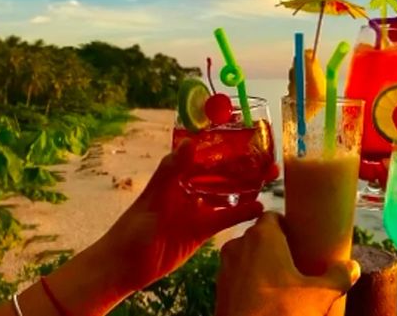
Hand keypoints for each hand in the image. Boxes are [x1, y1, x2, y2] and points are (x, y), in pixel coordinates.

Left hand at [100, 140, 268, 292]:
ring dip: (247, 185)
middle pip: (220, 171)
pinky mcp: (202, 230)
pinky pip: (226, 217)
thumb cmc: (133, 226)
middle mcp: (189, 187)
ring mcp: (197, 208)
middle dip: (243, 163)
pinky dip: (242, 213)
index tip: (245, 130)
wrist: (126, 266)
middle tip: (267, 156)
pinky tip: (260, 208)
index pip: (203, 152)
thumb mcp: (154, 196)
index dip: (223, 142)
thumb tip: (190, 141)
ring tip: (270, 177)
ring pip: (227, 192)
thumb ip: (172, 171)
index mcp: (176, 174)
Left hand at [215, 211, 359, 315]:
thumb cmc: (278, 313)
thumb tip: (353, 267)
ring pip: (247, 255)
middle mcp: (239, 244)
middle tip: (298, 263)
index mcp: (262, 237)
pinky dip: (250, 280)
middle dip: (278, 246)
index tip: (303, 240)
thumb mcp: (317, 297)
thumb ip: (337, 277)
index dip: (289, 226)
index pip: (274, 216)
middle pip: (261, 236)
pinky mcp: (219, 287)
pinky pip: (238, 274)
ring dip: (262, 264)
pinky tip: (266, 297)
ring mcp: (225, 266)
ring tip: (283, 282)